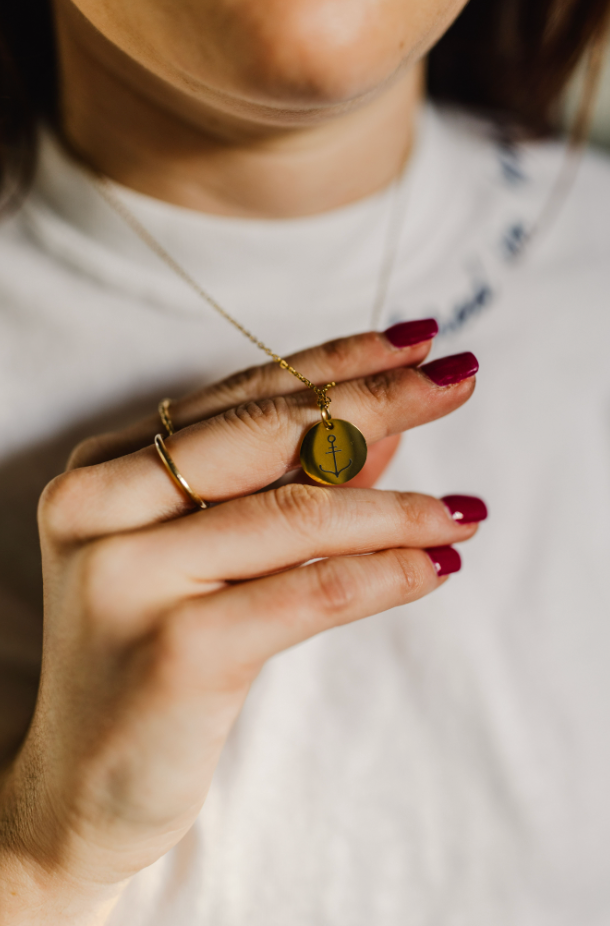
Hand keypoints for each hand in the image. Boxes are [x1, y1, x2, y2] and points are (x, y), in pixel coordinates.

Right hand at [0, 330, 481, 921]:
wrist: (79, 789)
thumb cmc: (147, 664)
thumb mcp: (209, 560)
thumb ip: (282, 488)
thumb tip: (380, 429)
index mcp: (103, 473)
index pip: (240, 398)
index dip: (335, 362)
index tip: (414, 340)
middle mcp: (101, 508)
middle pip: (266, 436)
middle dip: (378, 401)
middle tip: (458, 380)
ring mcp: (127, 576)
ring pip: (296, 515)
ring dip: (398, 508)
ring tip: (462, 510)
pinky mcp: (172, 649)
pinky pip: (307, 592)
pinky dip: (383, 575)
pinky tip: (435, 566)